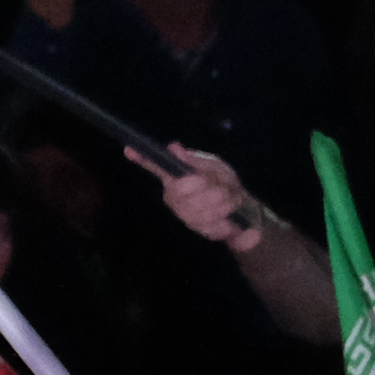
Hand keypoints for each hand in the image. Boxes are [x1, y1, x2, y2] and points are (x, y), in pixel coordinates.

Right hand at [132, 143, 260, 253]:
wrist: (245, 213)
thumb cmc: (226, 184)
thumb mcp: (216, 168)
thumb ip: (196, 161)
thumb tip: (173, 147)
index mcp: (177, 176)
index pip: (156, 166)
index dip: (142, 159)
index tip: (128, 149)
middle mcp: (174, 194)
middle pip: (181, 188)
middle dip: (207, 188)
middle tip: (223, 189)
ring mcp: (182, 212)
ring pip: (198, 207)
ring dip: (221, 204)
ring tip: (228, 202)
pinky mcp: (195, 228)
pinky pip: (208, 222)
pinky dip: (224, 218)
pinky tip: (226, 218)